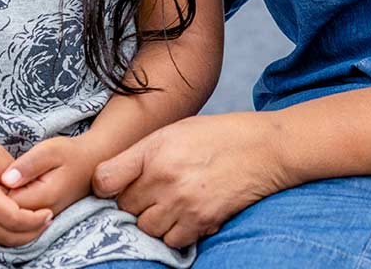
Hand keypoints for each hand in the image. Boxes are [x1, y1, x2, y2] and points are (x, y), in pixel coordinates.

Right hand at [0, 129, 51, 246]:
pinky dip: (6, 234)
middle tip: (48, 220)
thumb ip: (11, 169)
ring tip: (36, 223)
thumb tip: (25, 186)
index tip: (48, 211)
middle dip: (33, 233)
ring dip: (21, 237)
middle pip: (9, 237)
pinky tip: (16, 222)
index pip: (14, 218)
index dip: (35, 219)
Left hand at [0, 132, 104, 217]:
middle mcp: (44, 213)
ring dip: (4, 201)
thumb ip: (27, 165)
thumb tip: (6, 179)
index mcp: (44, 197)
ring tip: (4, 181)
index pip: (6, 204)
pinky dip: (12, 204)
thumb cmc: (70, 153)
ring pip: (13, 217)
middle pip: (8, 214)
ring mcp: (45, 218)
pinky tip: (12, 188)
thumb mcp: (49, 150)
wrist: (93, 163)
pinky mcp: (44, 217)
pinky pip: (21, 216)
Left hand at [91, 112, 291, 248]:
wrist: (265, 149)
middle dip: (133, 202)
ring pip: (146, 227)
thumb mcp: (174, 130)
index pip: (105, 178)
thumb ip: (143, 153)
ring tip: (169, 204)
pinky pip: (171, 240)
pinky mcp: (202, 220)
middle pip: (125, 207)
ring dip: (152, 220)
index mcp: (154, 150)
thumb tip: (113, 177)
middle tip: (151, 192)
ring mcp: (183, 202)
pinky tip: (185, 216)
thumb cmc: (219, 135)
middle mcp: (164, 177)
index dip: (106, 185)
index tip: (113, 185)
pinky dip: (174, 233)